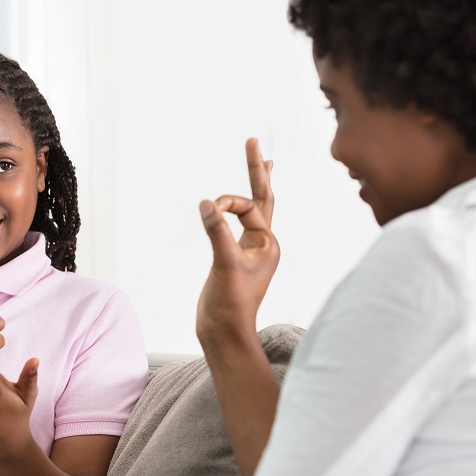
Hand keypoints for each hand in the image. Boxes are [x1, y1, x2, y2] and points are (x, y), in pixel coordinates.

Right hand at [197, 138, 279, 345]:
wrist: (223, 334)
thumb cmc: (229, 305)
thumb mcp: (224, 265)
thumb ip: (217, 232)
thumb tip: (207, 203)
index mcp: (268, 244)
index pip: (249, 208)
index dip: (229, 204)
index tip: (210, 209)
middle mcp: (263, 244)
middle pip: (263, 199)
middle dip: (257, 170)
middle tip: (253, 141)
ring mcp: (250, 251)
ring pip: (254, 210)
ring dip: (255, 185)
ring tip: (264, 161)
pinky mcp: (234, 258)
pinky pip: (239, 225)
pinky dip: (238, 209)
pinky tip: (235, 205)